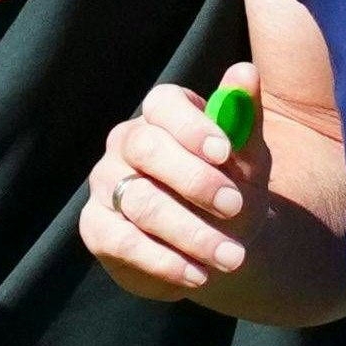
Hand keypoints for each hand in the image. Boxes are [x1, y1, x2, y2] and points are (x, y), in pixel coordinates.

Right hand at [83, 65, 269, 298]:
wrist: (221, 242)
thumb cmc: (233, 187)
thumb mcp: (248, 157)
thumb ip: (244, 116)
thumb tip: (245, 71)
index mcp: (162, 114)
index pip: (163, 104)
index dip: (190, 125)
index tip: (224, 152)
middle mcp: (126, 143)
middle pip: (145, 149)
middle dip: (194, 181)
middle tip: (235, 207)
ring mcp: (106, 184)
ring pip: (140, 202)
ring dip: (190, 233)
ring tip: (232, 257)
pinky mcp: (96, 227)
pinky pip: (122, 241)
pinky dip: (164, 261)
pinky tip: (198, 274)